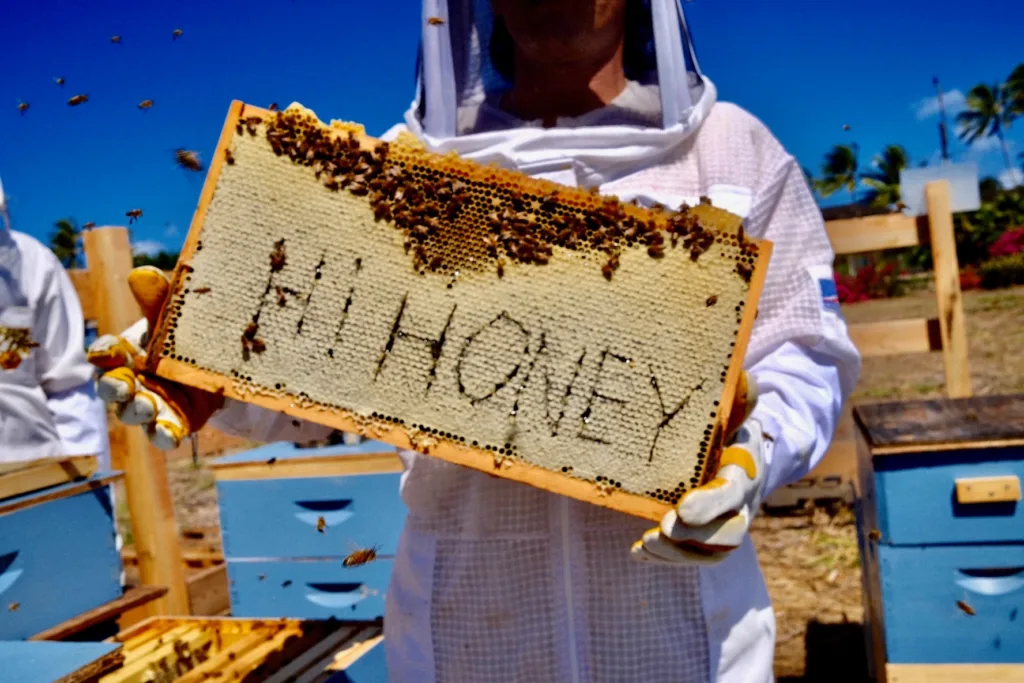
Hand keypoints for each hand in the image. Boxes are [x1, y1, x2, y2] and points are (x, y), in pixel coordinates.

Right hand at [87, 267, 222, 449]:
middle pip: (111, 389)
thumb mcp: (172, 316)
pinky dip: (165, 434)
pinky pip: (164, 433)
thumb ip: (157, 299)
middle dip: (114, 388)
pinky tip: (171, 434)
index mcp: (125, 353)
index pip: (104, 354)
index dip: (104, 354)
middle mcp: (131, 381)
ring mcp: (150, 404)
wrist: (216, 361)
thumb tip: (143, 273)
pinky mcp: (173, 421)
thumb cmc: (181, 335)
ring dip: (138, 411)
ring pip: (134, 413)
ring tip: (147, 406)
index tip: (109, 352)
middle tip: (124, 385)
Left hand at [630, 371, 764, 564]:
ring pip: (712, 553)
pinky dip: (666, 559)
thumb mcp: (735, 413)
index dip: (711, 504)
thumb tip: (744, 378)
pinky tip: (638, 551)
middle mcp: (742, 506)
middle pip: (731, 534)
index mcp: (745, 472)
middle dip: (696, 535)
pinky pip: (694, 558)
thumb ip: (738, 401)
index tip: (681, 508)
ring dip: (678, 553)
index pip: (733, 492)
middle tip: (664, 526)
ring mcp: (727, 527)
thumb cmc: (730, 431)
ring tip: (647, 542)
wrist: (744, 458)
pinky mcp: (708, 541)